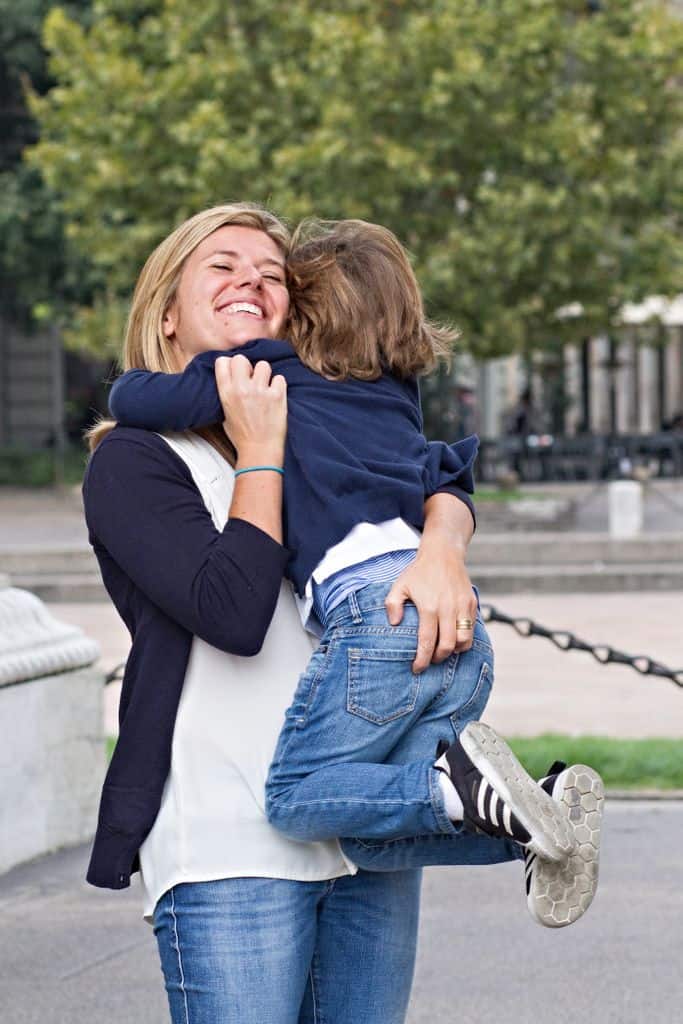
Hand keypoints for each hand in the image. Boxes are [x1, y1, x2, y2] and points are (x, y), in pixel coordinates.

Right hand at [215, 355, 286, 463]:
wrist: (259, 451)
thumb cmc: (242, 436)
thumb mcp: (225, 413)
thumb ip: (228, 393)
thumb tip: (232, 379)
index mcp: (226, 392)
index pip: (223, 361)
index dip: (231, 365)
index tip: (236, 372)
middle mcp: (241, 388)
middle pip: (242, 358)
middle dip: (247, 367)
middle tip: (251, 379)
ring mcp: (260, 391)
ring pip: (263, 365)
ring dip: (265, 375)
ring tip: (265, 388)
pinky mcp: (277, 396)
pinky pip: (279, 378)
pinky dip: (279, 386)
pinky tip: (275, 396)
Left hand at [385, 542, 477, 673]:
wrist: (443, 553)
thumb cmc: (418, 572)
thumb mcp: (399, 585)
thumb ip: (392, 605)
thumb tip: (394, 624)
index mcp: (429, 607)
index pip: (427, 641)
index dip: (422, 659)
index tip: (417, 668)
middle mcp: (448, 608)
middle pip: (448, 646)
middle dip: (438, 658)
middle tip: (430, 660)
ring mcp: (463, 606)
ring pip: (464, 641)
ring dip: (454, 651)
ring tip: (443, 650)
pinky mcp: (472, 603)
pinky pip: (472, 629)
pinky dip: (464, 639)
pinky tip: (453, 637)